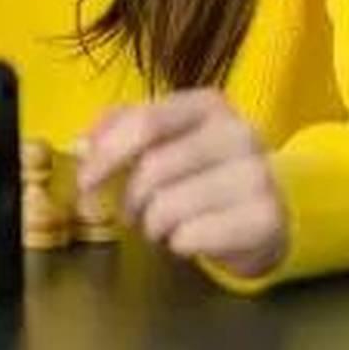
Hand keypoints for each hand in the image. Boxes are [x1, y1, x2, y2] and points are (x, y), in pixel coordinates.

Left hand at [78, 90, 288, 278]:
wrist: (264, 215)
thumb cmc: (200, 174)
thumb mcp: (163, 141)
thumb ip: (118, 132)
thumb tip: (83, 145)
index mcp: (208, 105)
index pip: (145, 122)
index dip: (107, 153)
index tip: (85, 180)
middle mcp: (239, 133)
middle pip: (153, 168)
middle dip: (129, 199)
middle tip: (132, 213)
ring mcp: (257, 175)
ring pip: (168, 206)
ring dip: (152, 225)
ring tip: (164, 225)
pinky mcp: (265, 218)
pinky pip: (191, 236)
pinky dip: (178, 244)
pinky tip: (191, 238)